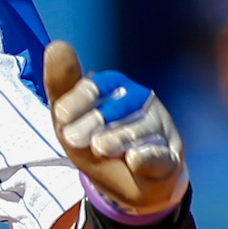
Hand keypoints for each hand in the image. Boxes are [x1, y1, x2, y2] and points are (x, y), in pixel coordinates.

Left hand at [43, 41, 187, 218]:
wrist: (125, 183)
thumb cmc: (92, 144)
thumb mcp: (68, 121)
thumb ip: (61, 85)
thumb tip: (56, 45)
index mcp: (114, 88)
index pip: (96, 87)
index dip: (78, 100)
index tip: (62, 116)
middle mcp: (139, 102)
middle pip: (116, 108)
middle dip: (92, 123)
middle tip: (75, 138)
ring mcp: (158, 128)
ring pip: (137, 129)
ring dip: (115, 139)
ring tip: (101, 147)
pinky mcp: (171, 155)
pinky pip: (159, 155)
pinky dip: (145, 157)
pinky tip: (133, 158)